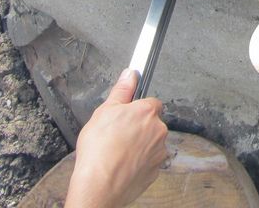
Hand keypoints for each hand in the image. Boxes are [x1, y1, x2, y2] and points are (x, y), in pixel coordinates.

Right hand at [65, 69, 168, 207]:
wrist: (99, 185)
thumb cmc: (99, 150)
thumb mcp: (105, 111)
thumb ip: (122, 90)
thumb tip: (130, 74)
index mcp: (148, 112)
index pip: (151, 103)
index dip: (137, 108)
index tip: (127, 114)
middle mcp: (159, 131)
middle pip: (152, 123)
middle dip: (138, 127)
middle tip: (117, 134)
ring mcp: (159, 153)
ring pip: (151, 143)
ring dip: (139, 145)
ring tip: (117, 151)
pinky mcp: (155, 171)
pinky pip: (148, 162)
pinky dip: (138, 163)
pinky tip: (122, 164)